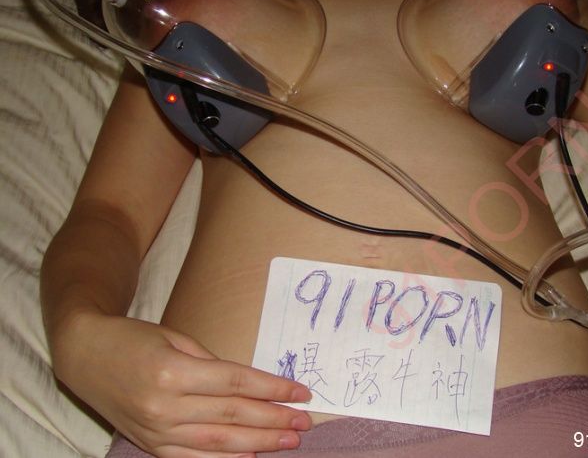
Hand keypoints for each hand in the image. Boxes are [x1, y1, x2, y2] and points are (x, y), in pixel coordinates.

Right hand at [52, 312, 311, 456]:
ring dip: (259, 442)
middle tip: (304, 421)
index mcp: (173, 372)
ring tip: (289, 440)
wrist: (85, 354)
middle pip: (232, 414)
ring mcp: (156, 430)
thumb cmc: (134, 339)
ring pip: (218, 440)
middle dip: (274, 419)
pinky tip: (251, 454)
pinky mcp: (150, 444)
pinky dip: (225, 457)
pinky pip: (193, 457)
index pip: (236, 384)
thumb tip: (250, 386)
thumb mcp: (176, 339)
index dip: (272, 389)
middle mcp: (165, 406)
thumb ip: (212, 364)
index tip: (301, 392)